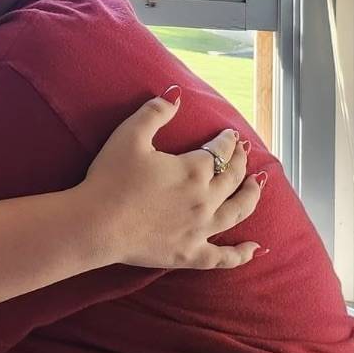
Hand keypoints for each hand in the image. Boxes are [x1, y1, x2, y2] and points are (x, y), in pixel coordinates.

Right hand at [81, 92, 263, 270]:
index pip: (219, 151)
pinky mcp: (190, 255)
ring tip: (256, 185)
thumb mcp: (129, 135)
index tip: (230, 135)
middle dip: (240, 161)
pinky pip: (224, 257)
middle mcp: (204, 199)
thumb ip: (155, 112)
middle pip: (232, 178)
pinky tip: (254, 249)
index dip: (227, 141)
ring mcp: (200, 230)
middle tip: (243, 152)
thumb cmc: (110, 177)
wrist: (97, 224)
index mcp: (193, 170)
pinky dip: (242, 254)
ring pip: (237, 212)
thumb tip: (176, 95)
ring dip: (251, 196)